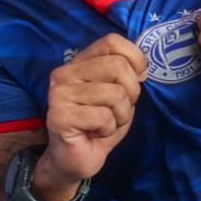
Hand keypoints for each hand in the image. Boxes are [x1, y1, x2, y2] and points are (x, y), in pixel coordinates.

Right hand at [43, 33, 145, 190]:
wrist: (76, 159)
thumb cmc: (100, 125)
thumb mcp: (121, 94)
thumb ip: (128, 74)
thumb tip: (142, 68)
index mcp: (81, 62)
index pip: (113, 41)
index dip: (135, 59)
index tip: (138, 79)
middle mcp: (65, 72)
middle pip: (118, 66)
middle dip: (131, 94)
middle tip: (118, 111)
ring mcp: (59, 93)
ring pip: (115, 94)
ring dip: (120, 116)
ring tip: (105, 124)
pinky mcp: (59, 116)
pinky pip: (104, 117)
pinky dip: (108, 129)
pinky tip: (94, 133)